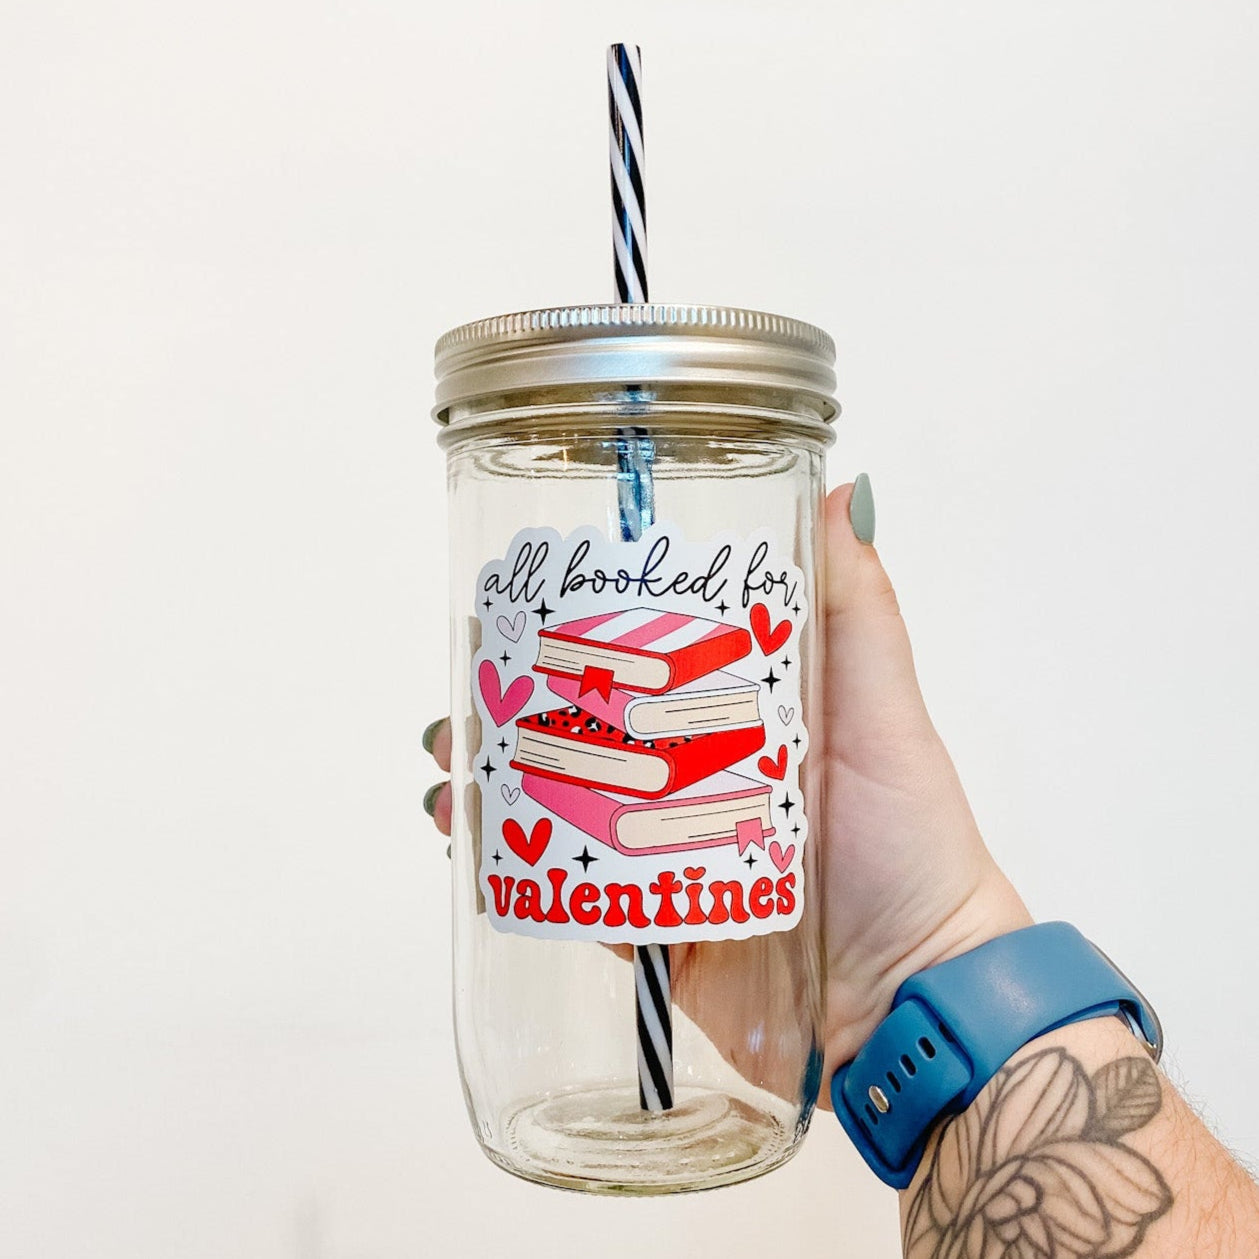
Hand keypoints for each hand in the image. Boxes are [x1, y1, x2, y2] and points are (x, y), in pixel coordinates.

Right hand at [423, 478, 1030, 1091]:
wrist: (912, 992)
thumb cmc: (911, 843)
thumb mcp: (885, 712)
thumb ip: (859, 612)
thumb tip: (852, 491)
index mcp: (740, 714)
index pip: (642, 657)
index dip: (573, 630)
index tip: (513, 606)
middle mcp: (696, 775)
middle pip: (584, 729)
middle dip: (511, 711)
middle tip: (464, 701)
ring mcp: (668, 850)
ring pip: (562, 805)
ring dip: (496, 786)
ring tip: (451, 779)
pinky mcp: (654, 918)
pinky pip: (571, 887)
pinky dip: (515, 869)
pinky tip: (471, 846)